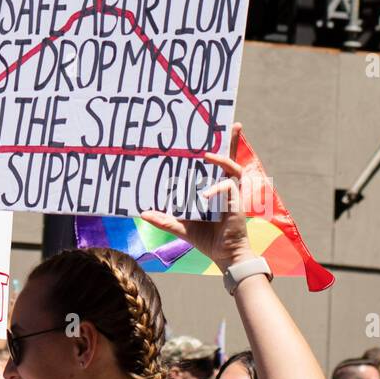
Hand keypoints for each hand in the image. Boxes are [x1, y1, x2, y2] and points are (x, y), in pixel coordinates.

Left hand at [140, 123, 262, 272]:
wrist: (224, 255)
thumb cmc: (206, 238)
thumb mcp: (181, 227)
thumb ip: (163, 219)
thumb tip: (142, 213)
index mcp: (211, 188)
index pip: (212, 164)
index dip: (212, 147)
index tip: (202, 132)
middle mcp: (222, 186)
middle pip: (228, 158)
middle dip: (230, 140)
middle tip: (230, 123)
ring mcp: (230, 192)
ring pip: (231, 167)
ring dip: (222, 157)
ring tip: (207, 154)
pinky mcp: (236, 201)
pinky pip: (227, 186)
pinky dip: (215, 189)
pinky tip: (204, 194)